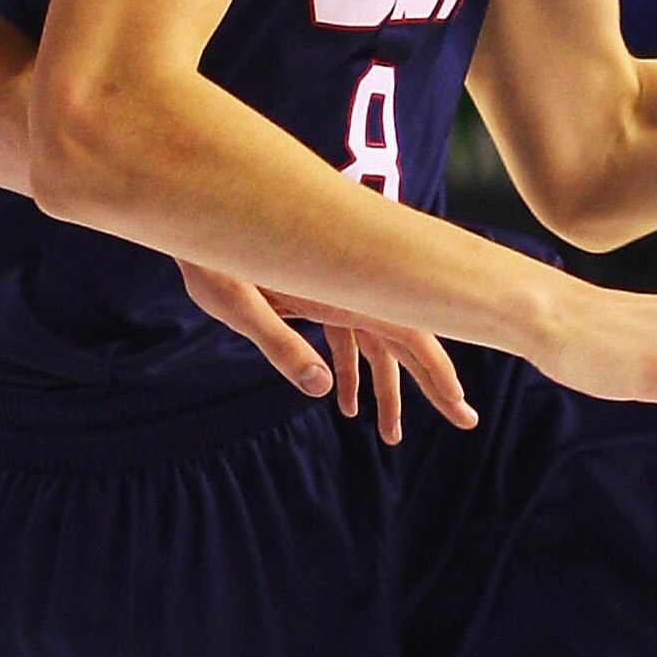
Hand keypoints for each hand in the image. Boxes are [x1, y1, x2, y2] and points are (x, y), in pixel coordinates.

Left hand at [176, 268, 476, 441]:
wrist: (191, 220)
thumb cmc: (210, 257)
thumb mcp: (238, 303)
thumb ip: (280, 344)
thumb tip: (321, 390)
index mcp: (343, 287)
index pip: (410, 331)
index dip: (439, 371)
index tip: (462, 407)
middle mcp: (350, 288)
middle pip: (407, 339)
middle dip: (433, 384)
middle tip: (464, 422)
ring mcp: (335, 291)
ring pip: (377, 345)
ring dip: (387, 389)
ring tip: (392, 436)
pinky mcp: (315, 295)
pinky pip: (347, 338)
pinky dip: (351, 372)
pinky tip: (344, 405)